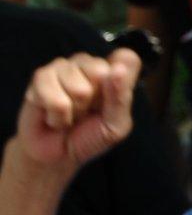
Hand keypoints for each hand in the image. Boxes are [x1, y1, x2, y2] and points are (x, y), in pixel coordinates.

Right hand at [12, 50, 139, 178]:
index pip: (127, 59)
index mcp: (114, 70)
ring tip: (70, 114)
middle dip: (94, 102)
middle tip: (87, 111)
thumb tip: (118, 70)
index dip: (121, 85)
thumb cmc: (89, 136)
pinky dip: (57, 117)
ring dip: (74, 111)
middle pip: (102, 72)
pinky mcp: (41, 77)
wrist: (56, 154)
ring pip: (79, 89)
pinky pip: (56, 100)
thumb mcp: (115, 125)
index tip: (110, 103)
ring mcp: (64, 66)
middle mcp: (90, 63)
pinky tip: (54, 116)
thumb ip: (121, 98)